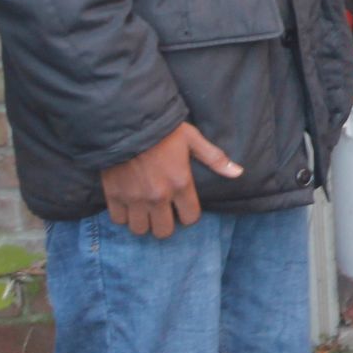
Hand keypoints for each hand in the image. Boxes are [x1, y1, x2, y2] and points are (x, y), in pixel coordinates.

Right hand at [101, 121, 240, 238]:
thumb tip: (238, 173)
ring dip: (144, 222)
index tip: (184, 206)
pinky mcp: (114, 195)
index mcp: (180, 183)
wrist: (127, 121)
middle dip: (166, 223)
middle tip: (164, 212)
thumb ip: (215, 159)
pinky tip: (129, 204)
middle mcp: (158, 196)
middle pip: (164, 231)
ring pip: (140, 230)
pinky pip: (119, 220)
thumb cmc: (163, 130)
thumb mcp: (193, 139)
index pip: (190, 218)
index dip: (189, 214)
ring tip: (146, 210)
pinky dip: (123, 216)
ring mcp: (134, 198)